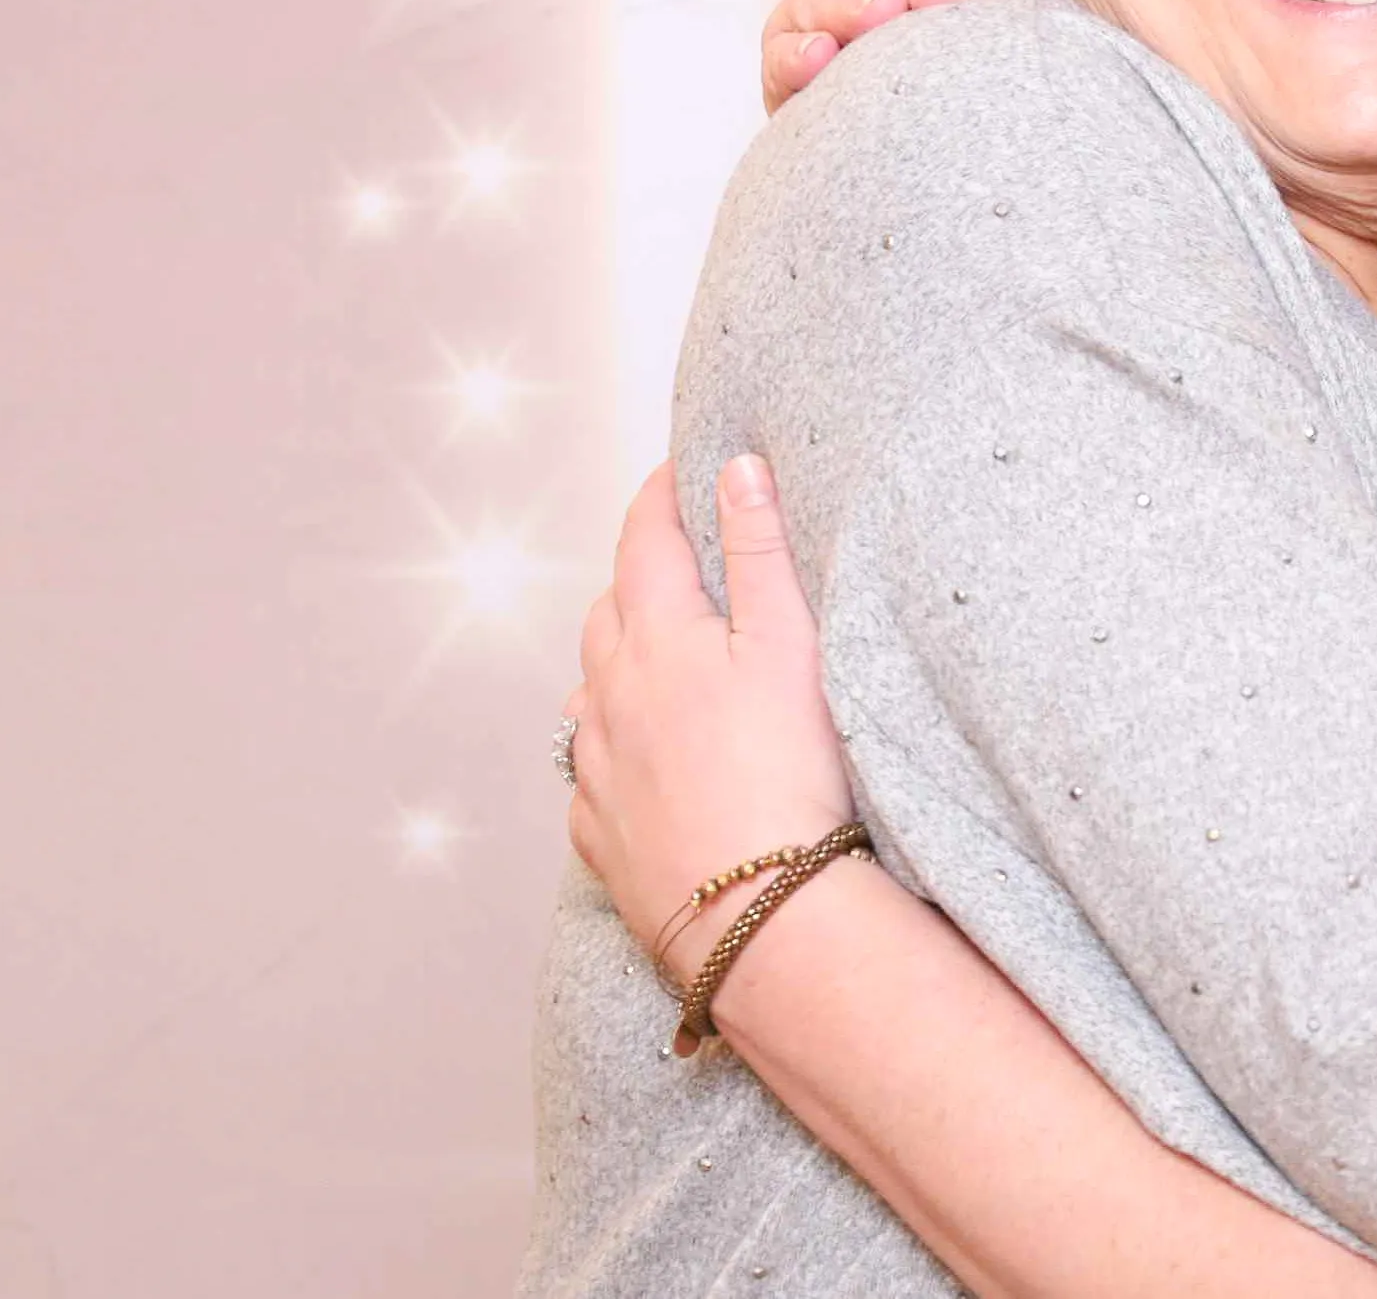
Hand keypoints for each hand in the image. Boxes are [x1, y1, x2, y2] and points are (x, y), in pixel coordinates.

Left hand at [564, 457, 858, 981]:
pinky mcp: (600, 832)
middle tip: (675, 561)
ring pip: (588, 691)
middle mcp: (608, 695)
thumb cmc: (788, 771)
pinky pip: (586, 770)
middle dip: (637, 576)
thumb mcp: (790, 644)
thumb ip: (760, 549)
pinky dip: (606, 742)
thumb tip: (736, 467)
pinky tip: (634, 755)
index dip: (659, 496)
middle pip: (607, 612)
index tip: (675, 469)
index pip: (645, 541)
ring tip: (652, 656)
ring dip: (615, 660)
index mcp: (657, 637)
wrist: (758, 910)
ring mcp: (595, 767)